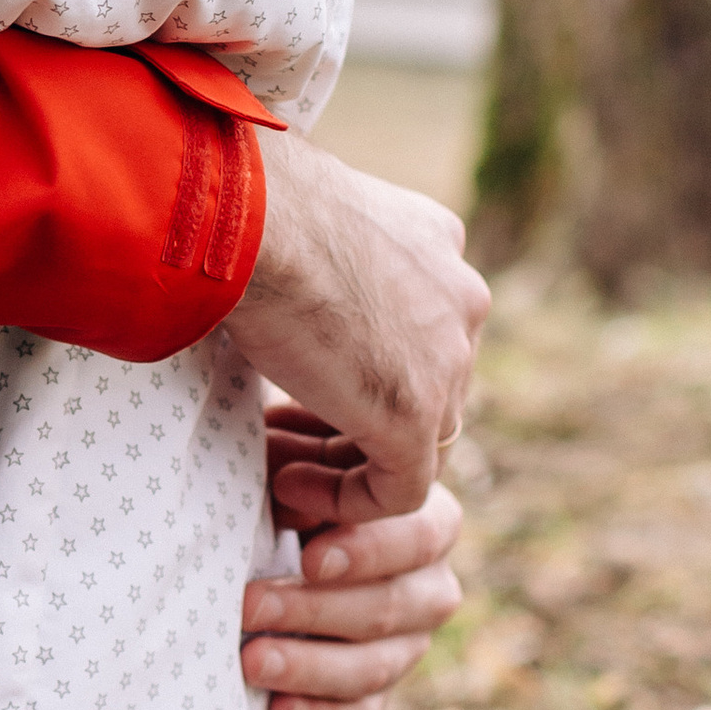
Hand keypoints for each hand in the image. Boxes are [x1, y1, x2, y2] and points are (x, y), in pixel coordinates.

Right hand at [223, 129, 486, 519]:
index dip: (355, 367)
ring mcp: (447, 360)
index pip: (417, 330)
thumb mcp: (304, 224)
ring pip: (417, 440)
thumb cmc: (250, 207)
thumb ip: (318, 259)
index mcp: (436, 245)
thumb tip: (277, 271)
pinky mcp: (417, 415)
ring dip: (346, 464)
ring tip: (277, 469)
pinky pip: (400, 488)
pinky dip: (348, 501)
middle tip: (277, 432)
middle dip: (353, 419)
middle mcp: (460, 298)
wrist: (250, 219)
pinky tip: (289, 487)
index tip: (290, 384)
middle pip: (424, 386)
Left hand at [241, 476, 462, 709]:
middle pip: (392, 608)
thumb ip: (298, 463)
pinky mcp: (375, 691)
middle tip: (249, 606)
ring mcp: (408, 645)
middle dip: (314, 610)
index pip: (418, 537)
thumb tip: (288, 486)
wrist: (266, 542)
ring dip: (308, 666)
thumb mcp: (290, 461)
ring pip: (376, 667)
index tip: (308, 558)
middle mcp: (430, 586)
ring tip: (250, 660)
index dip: (366, 551)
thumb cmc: (284, 483)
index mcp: (426, 519)